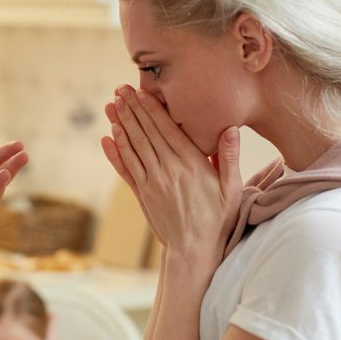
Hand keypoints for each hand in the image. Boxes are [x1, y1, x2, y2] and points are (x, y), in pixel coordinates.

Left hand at [99, 86, 240, 265]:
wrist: (194, 250)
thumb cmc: (219, 218)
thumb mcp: (233, 188)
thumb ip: (230, 157)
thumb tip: (231, 128)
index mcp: (191, 165)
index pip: (168, 130)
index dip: (153, 109)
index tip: (141, 91)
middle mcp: (168, 170)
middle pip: (146, 133)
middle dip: (132, 109)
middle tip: (120, 89)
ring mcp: (152, 182)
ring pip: (133, 147)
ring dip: (121, 124)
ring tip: (111, 104)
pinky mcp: (142, 193)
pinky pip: (126, 169)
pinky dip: (115, 152)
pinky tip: (107, 136)